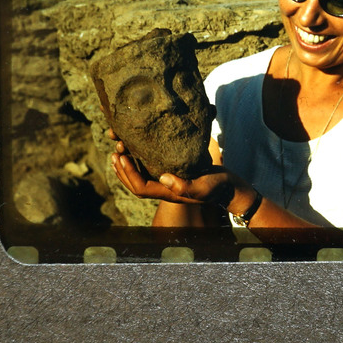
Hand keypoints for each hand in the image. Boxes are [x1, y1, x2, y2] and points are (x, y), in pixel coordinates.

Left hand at [109, 129, 242, 205]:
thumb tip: (163, 178)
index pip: (141, 187)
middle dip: (123, 170)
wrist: (228, 187)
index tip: (121, 157)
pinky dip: (139, 162)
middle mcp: (164, 189)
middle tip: (114, 152)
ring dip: (128, 166)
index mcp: (168, 193)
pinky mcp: (173, 174)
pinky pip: (150, 170)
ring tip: (118, 150)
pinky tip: (136, 149)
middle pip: (136, 184)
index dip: (129, 173)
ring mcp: (168, 183)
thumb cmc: (218, 187)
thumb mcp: (204, 186)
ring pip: (141, 177)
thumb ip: (185, 186)